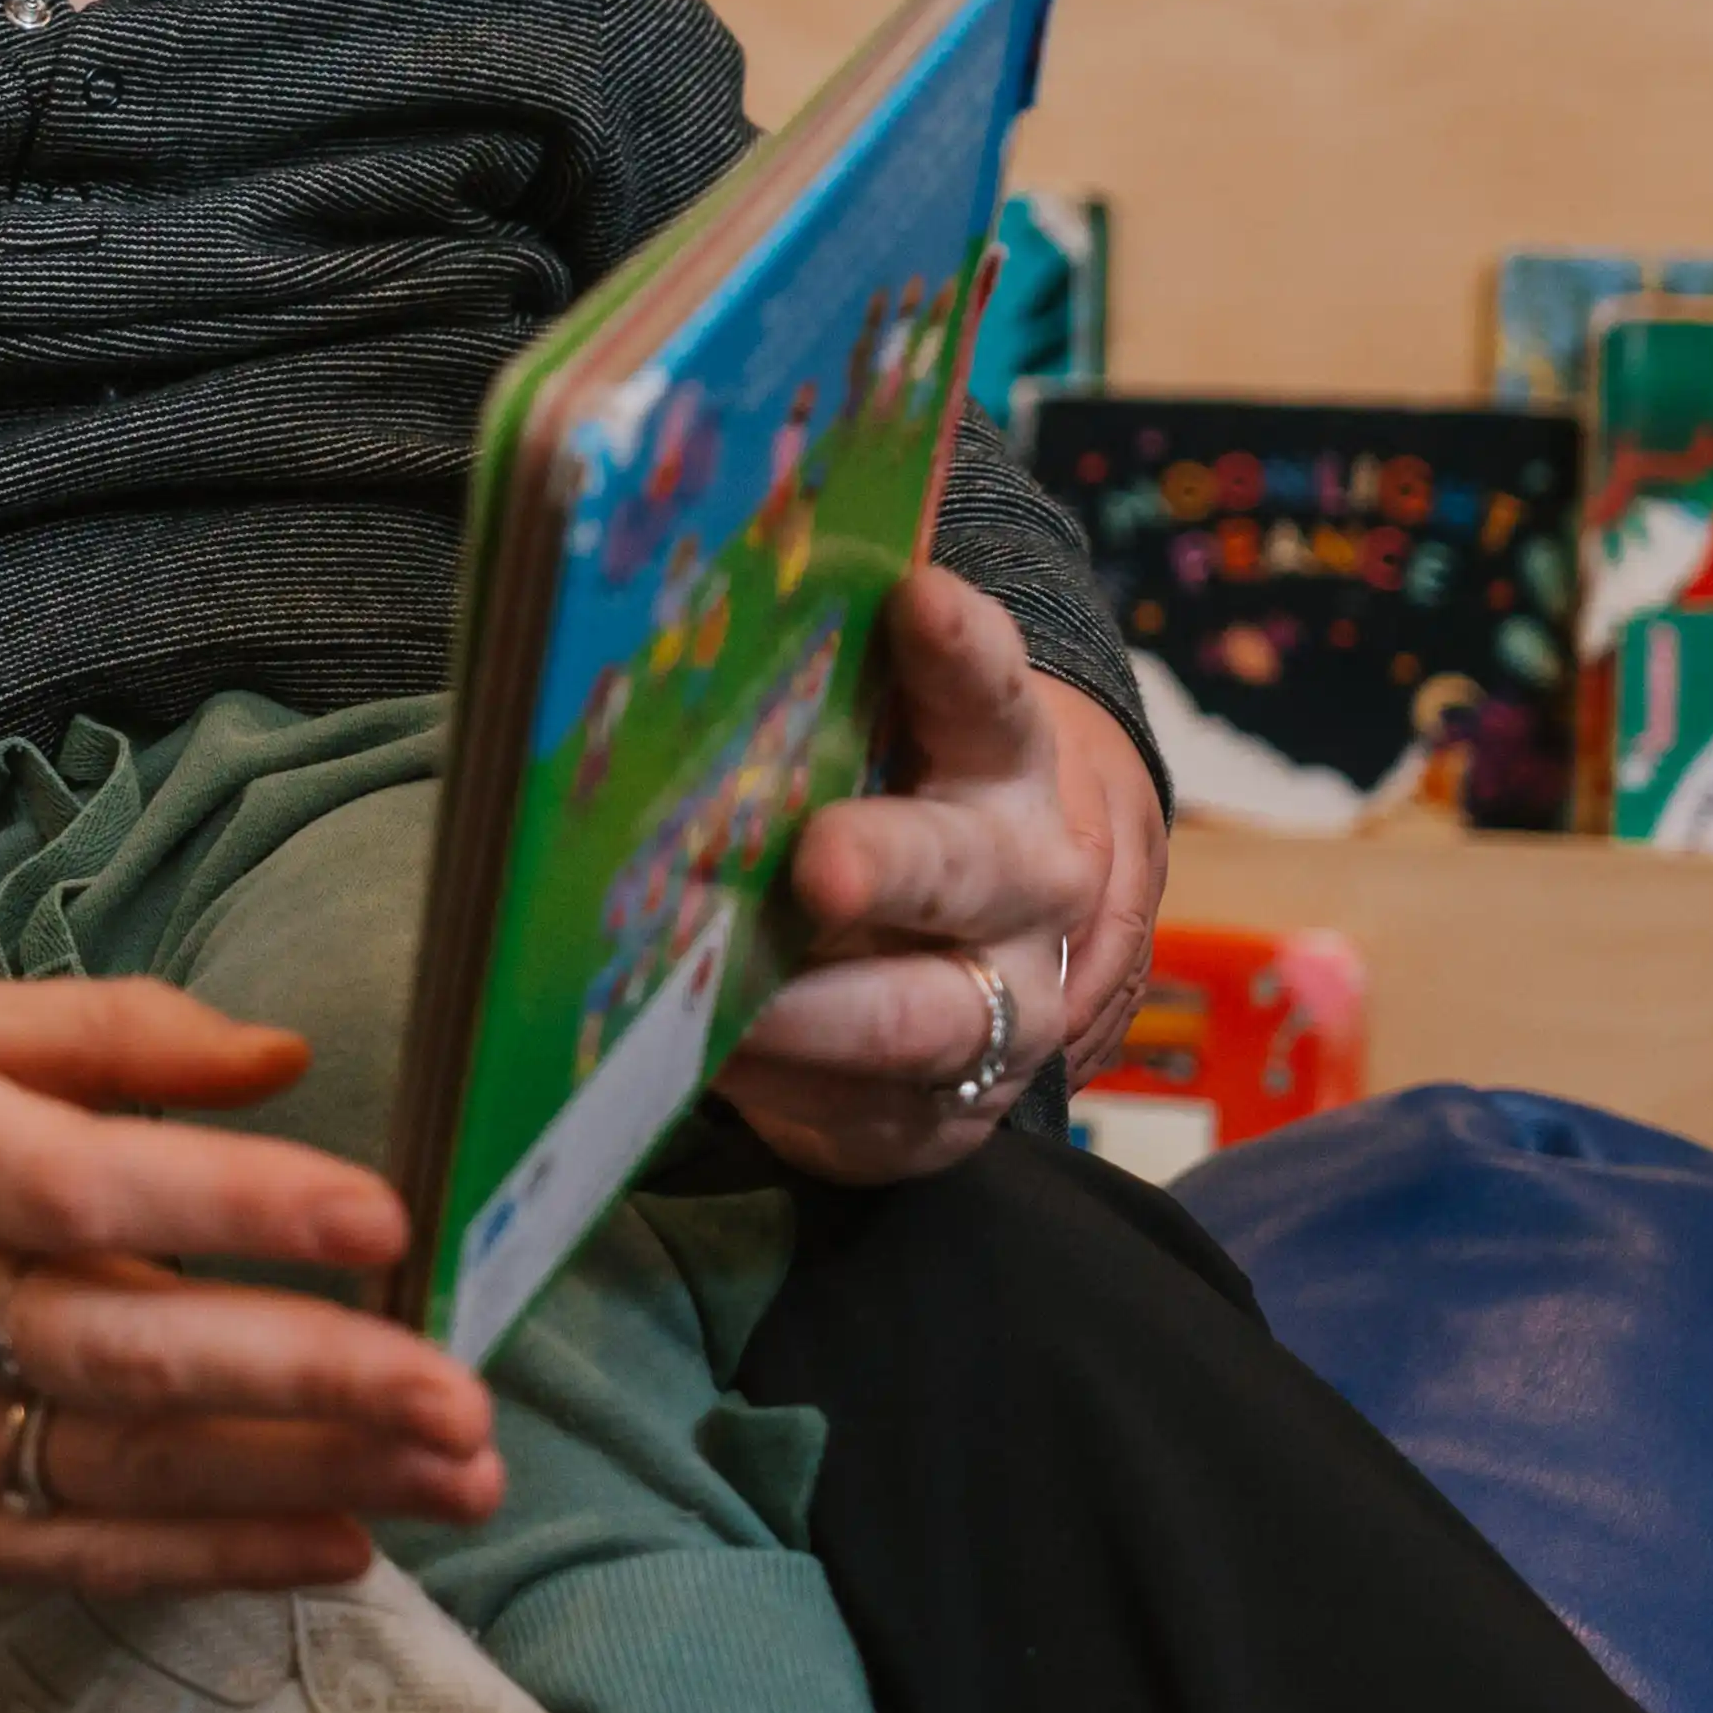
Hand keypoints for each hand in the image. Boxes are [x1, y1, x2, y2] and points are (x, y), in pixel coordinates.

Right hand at [0, 976, 506, 1596]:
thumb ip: (104, 1034)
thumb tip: (286, 1060)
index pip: (88, 1186)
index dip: (240, 1205)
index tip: (382, 1220)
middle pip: (129, 1351)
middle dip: (317, 1381)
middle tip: (466, 1400)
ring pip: (128, 1470)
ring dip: (309, 1481)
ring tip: (457, 1478)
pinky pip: (77, 1555)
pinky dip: (217, 1560)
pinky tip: (339, 1544)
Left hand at [717, 565, 1164, 1185]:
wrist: (968, 955)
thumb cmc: (881, 803)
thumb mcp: (861, 737)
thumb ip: (809, 693)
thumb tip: (686, 609)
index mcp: (1002, 760)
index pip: (988, 692)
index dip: (957, 650)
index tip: (916, 600)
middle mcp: (1026, 883)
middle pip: (962, 869)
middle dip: (886, 866)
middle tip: (819, 864)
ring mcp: (1005, 1007)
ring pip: (916, 1018)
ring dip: (809, 1013)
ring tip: (713, 1005)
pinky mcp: (949, 1112)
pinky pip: (865, 1112)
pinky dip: (776, 1092)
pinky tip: (698, 1065)